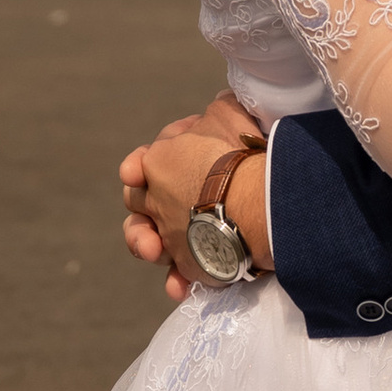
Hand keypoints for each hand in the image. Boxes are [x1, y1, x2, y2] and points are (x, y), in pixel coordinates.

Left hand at [120, 107, 271, 300]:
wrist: (255, 198)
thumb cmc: (241, 150)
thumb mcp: (228, 114)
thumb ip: (217, 113)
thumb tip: (217, 106)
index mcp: (158, 160)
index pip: (140, 161)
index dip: (147, 162)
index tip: (160, 162)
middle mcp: (155, 198)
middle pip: (136, 202)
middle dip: (147, 201)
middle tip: (171, 201)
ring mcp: (168, 233)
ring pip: (144, 241)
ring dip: (149, 244)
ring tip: (160, 249)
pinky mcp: (188, 263)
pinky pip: (176, 272)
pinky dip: (178, 279)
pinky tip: (181, 284)